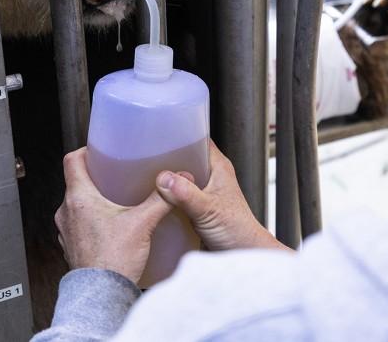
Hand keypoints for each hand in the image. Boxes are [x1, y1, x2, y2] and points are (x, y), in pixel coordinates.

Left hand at [54, 148, 171, 283]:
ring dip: (93, 200)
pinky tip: (112, 226)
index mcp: (78, 198)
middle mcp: (67, 213)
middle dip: (96, 177)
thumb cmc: (113, 261)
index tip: (98, 150)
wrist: (102, 296)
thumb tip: (176, 180)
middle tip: (114, 175)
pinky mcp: (73, 247)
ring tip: (115, 200)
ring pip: (77, 205)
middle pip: (76, 182)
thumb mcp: (142, 223)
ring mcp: (67, 231)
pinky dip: (92, 220)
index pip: (71, 161)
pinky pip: (79, 225)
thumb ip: (161, 199)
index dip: (85, 151)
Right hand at [155, 141, 291, 252]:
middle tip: (145, 159)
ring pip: (181, 177)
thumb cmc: (237, 230)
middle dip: (167, 158)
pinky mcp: (197, 206)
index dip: (180, 134)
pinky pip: (179, 194)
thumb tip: (164, 178)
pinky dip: (169, 195)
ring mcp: (204, 191)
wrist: (243, 253)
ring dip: (167, 178)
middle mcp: (211, 175)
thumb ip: (186, 194)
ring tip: (145, 177)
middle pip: (185, 157)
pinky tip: (156, 199)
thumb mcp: (208, 210)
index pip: (198, 138)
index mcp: (218, 166)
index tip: (158, 135)